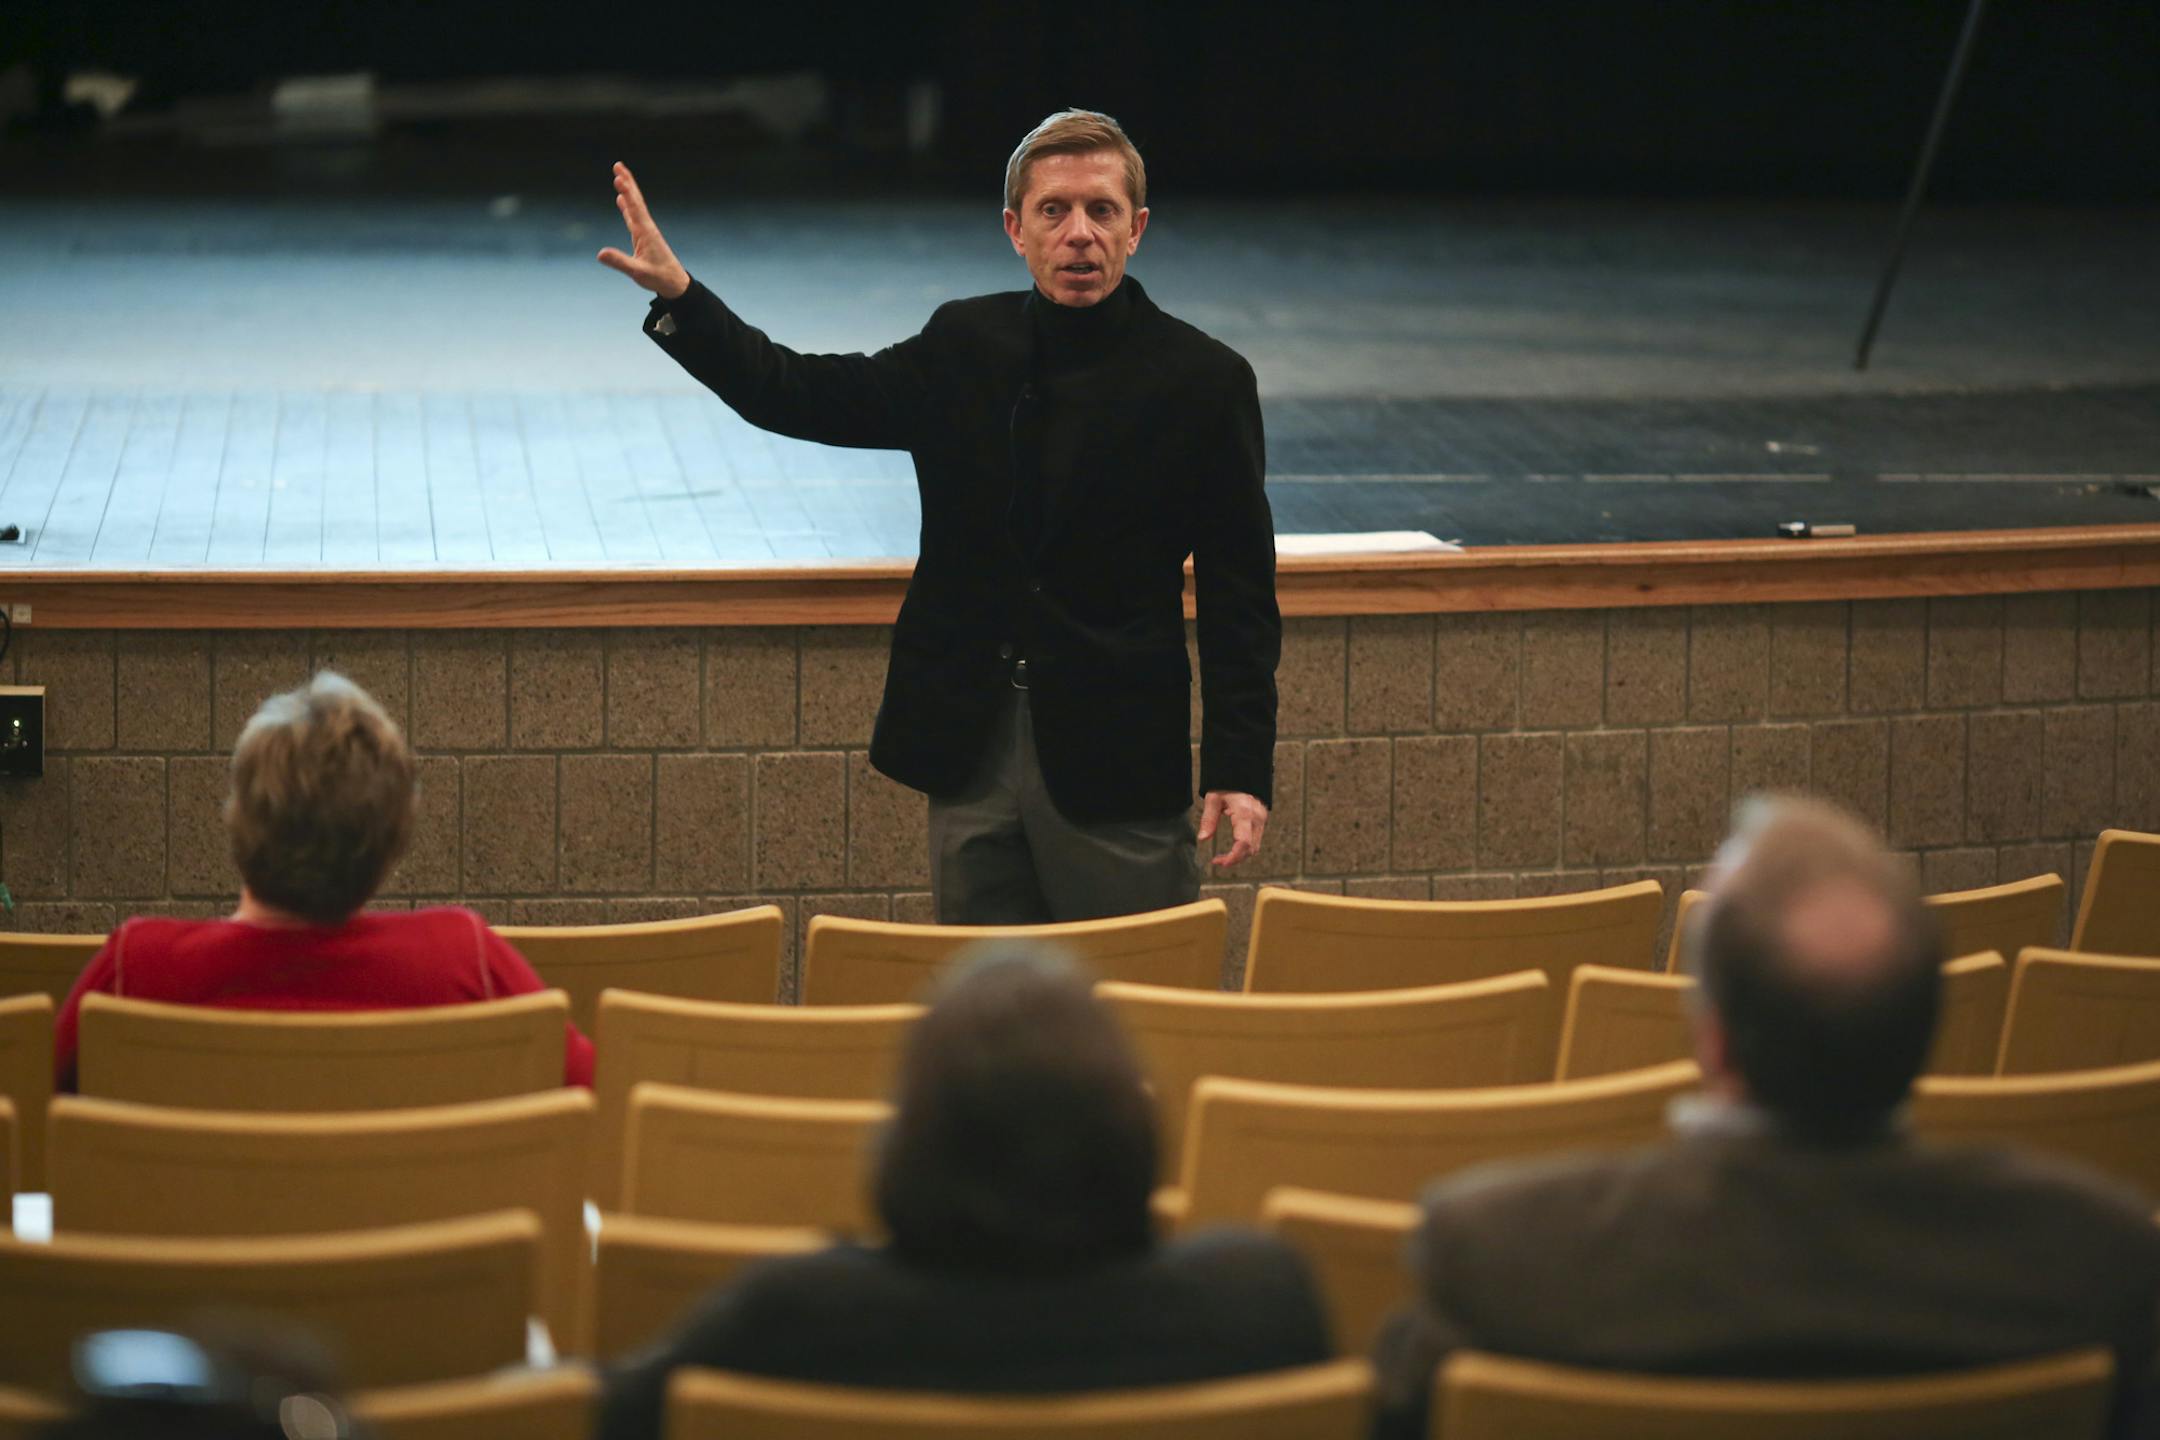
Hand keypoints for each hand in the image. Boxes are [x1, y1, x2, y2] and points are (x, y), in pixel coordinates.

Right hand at [597, 161, 690, 299]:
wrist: (674, 283)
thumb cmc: (658, 278)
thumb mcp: (638, 272)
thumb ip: (620, 262)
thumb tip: (600, 254)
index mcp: (646, 232)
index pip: (634, 208)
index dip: (627, 192)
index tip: (618, 177)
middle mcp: (646, 227)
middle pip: (636, 200)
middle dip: (627, 182)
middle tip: (618, 165)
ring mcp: (646, 231)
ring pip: (635, 205)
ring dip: (627, 190)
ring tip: (619, 176)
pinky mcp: (644, 236)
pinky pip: (633, 216)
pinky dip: (627, 206)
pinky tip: (621, 200)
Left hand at [1198, 791, 1267, 868]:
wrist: (1242, 771)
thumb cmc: (1227, 784)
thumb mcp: (1213, 799)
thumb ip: (1208, 819)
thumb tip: (1203, 838)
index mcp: (1244, 813)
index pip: (1243, 843)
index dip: (1233, 857)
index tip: (1219, 862)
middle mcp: (1257, 818)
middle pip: (1251, 849)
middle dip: (1235, 859)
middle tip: (1217, 861)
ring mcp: (1262, 820)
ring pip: (1255, 847)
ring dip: (1240, 855)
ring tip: (1223, 857)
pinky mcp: (1262, 820)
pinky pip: (1256, 840)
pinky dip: (1245, 848)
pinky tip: (1233, 849)